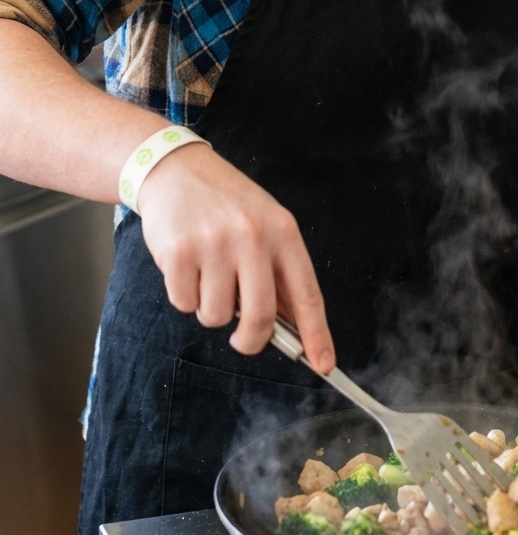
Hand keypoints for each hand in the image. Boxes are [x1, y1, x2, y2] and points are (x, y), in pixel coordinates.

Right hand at [137, 142, 334, 367]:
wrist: (176, 170)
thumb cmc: (225, 202)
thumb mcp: (265, 224)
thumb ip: (278, 271)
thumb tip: (290, 326)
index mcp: (283, 231)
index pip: (307, 293)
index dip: (317, 334)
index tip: (324, 364)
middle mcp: (253, 237)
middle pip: (260, 318)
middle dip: (251, 340)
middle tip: (242, 338)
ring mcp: (215, 245)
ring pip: (217, 316)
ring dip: (211, 308)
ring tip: (208, 273)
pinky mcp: (179, 253)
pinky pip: (185, 304)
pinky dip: (184, 295)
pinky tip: (186, 265)